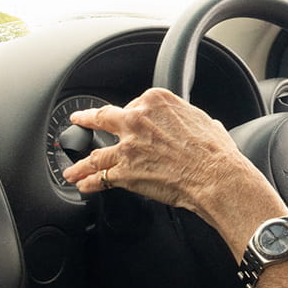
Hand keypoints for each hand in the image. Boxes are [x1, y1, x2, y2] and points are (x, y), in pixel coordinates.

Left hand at [63, 88, 251, 218]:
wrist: (215, 175)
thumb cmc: (215, 151)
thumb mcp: (205, 121)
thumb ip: (191, 119)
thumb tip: (199, 126)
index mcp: (157, 101)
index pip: (135, 103)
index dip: (133, 114)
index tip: (130, 120)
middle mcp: (138, 119)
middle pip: (103, 117)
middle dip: (87, 119)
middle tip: (78, 120)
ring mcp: (128, 146)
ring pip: (96, 153)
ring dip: (81, 163)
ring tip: (72, 170)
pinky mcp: (124, 172)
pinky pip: (100, 178)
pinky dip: (89, 183)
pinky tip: (84, 186)